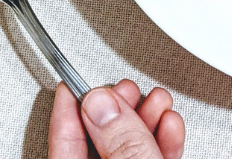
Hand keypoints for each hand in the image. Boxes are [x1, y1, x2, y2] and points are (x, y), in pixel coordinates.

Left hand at [48, 81, 184, 158]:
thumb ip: (122, 141)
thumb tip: (103, 104)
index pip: (63, 142)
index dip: (70, 106)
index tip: (73, 81)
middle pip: (99, 139)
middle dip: (118, 107)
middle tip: (128, 89)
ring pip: (126, 146)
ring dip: (146, 119)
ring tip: (158, 101)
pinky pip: (148, 158)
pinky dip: (161, 141)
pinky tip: (169, 124)